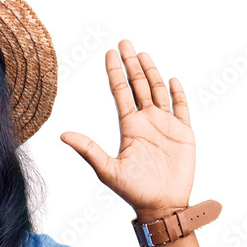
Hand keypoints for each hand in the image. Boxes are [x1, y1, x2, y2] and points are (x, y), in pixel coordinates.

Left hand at [60, 39, 195, 220]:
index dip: (115, 72)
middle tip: (124, 42)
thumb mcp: (107, 170)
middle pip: (138, 86)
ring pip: (158, 91)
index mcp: (129, 127)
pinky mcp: (184, 132)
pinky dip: (177, 92)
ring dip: (151, 72)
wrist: (161, 205)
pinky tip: (171, 79)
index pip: (120, 92)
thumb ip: (87, 149)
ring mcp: (165, 126)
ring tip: (142, 53)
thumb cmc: (133, 191)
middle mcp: (146, 122)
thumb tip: (62, 134)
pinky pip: (181, 107)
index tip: (109, 52)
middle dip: (131, 64)